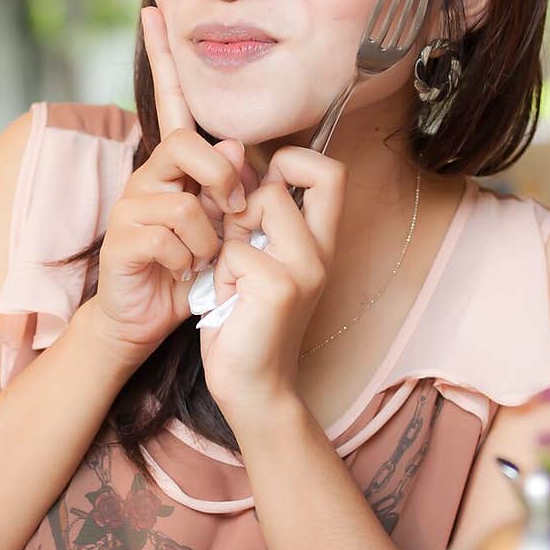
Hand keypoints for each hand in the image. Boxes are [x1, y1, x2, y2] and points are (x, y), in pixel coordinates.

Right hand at [92, 7, 257, 358]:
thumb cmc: (187, 268)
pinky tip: (182, 273)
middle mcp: (147, 177)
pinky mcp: (121, 240)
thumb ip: (227, 186)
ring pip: (184, 202)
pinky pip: (169, 237)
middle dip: (223, 180)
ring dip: (208, 238)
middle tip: (235, 214)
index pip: (169, 103)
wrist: (145, 318)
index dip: (164, 58)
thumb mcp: (220, 225)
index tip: (154, 8)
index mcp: (172, 167)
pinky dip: (188, 261)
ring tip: (203, 259)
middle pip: (187, 147)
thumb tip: (232, 144)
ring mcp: (131, 207)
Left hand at [199, 144, 347, 426]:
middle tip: (233, 247)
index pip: (331, 172)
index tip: (261, 187)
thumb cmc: (246, 325)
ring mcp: (305, 268)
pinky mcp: (279, 287)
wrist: (253, 389)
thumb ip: (257, 219)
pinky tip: (227, 304)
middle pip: (279, 185)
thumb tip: (237, 161)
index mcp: (321, 244)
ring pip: (255, 209)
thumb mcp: (256, 263)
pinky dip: (218, 274)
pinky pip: (233, 250)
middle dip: (241, 207)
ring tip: (231, 281)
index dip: (293, 161)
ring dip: (229, 242)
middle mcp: (321, 253)